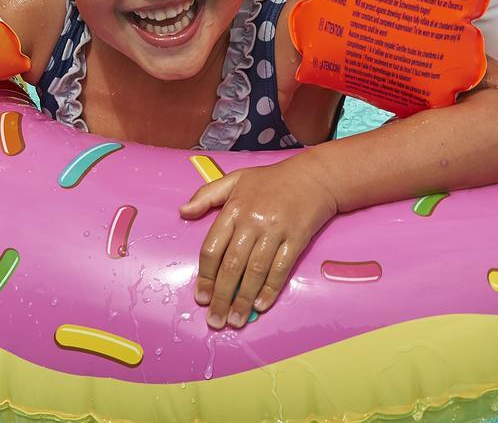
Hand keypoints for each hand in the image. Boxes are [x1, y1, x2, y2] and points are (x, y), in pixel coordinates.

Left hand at [179, 158, 337, 329]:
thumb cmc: (272, 180)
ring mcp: (275, 230)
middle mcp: (252, 221)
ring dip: (243, 300)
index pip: (212, 248)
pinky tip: (260, 305)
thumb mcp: (235, 179)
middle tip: (216, 321)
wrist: (314, 176)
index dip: (205, 277)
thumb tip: (183, 211)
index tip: (201, 298)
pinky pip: (280, 269)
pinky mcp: (296, 239)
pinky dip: (270, 289)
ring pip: (255, 271)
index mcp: (234, 208)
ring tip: (236, 320)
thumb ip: (206, 195)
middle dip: (221, 297)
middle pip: (232, 266)